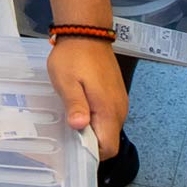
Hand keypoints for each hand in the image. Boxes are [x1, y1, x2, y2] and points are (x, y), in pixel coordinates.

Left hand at [46, 36, 127, 159]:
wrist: (87, 32)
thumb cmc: (73, 57)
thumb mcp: (66, 82)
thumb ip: (75, 105)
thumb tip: (80, 127)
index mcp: (108, 110)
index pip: (109, 148)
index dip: (92, 154)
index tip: (74, 147)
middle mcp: (119, 109)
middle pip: (109, 140)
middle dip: (91, 142)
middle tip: (68, 132)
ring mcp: (120, 101)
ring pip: (109, 128)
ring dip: (93, 130)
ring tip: (72, 119)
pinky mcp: (117, 94)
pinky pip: (109, 116)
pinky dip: (97, 119)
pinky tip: (81, 108)